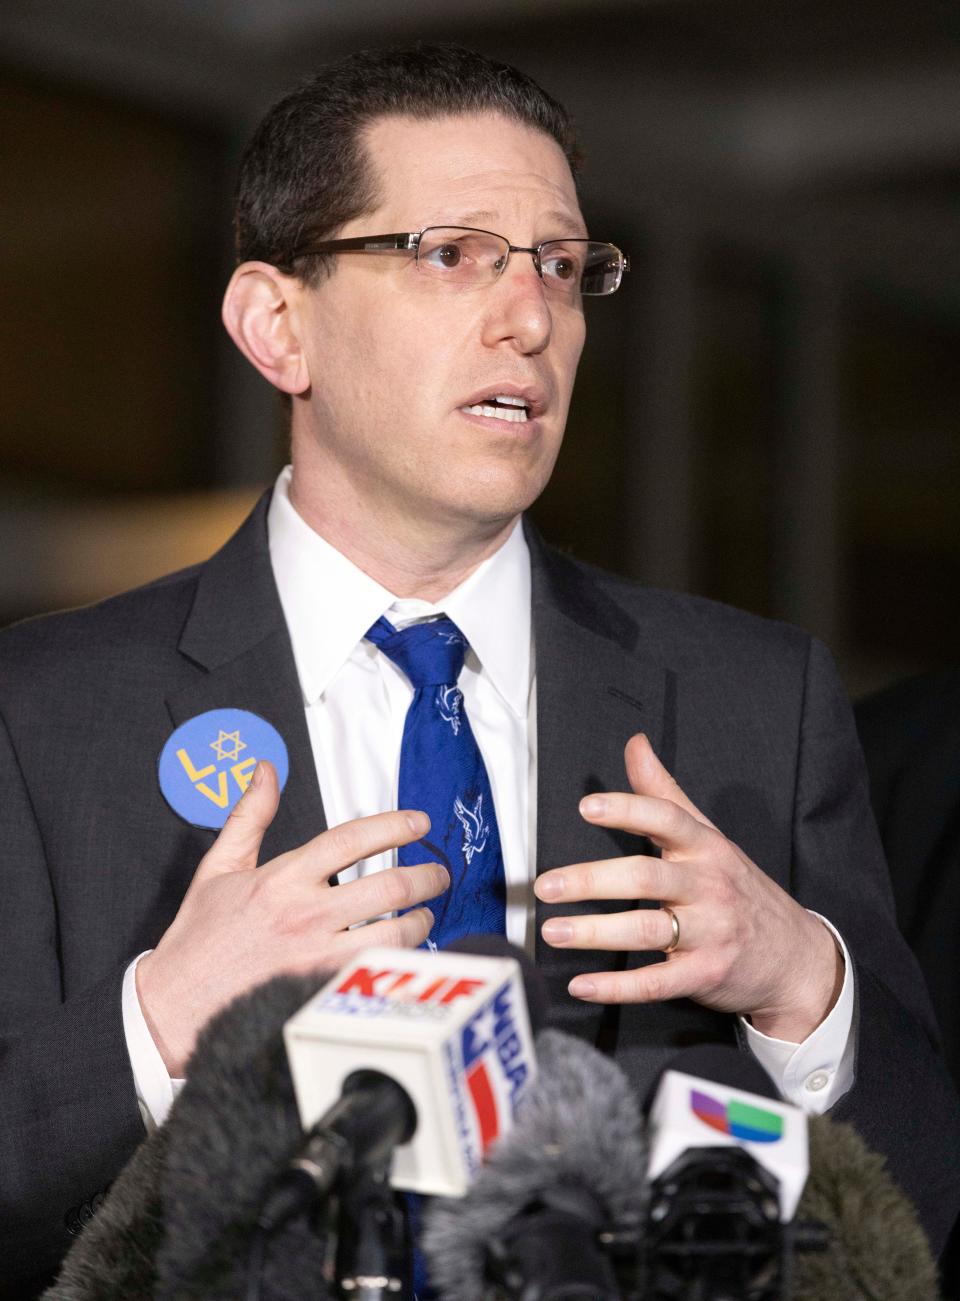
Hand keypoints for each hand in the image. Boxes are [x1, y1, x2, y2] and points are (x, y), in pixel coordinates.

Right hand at [137, 761, 445, 1075]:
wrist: (173, 1007)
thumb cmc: (198, 940)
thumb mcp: (218, 867)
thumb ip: (249, 816)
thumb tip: (265, 771)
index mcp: (282, 878)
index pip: (352, 839)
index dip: (394, 824)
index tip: (419, 822)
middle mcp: (305, 914)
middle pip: (388, 885)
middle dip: (426, 876)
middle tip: (437, 874)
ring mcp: (316, 957)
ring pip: (394, 933)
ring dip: (421, 922)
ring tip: (425, 915)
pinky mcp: (321, 993)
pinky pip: (376, 973)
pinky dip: (399, 962)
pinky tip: (405, 956)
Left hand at [535, 733, 842, 1041]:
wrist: (796, 958)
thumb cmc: (739, 889)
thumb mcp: (710, 837)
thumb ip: (665, 793)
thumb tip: (635, 743)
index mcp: (706, 847)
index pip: (667, 819)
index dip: (628, 810)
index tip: (587, 807)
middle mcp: (709, 886)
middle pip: (646, 877)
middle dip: (592, 881)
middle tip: (545, 886)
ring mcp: (710, 932)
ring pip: (646, 929)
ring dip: (595, 933)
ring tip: (553, 932)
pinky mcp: (706, 974)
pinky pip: (657, 982)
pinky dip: (617, 986)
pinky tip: (580, 984)